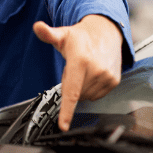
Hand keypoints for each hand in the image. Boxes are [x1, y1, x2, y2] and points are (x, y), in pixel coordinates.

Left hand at [34, 15, 122, 130]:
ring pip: (87, 96)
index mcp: (80, 61)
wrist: (105, 32)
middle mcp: (96, 70)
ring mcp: (107, 77)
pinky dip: (91, 88)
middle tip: (73, 68)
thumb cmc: (81, 36)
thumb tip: (37, 26)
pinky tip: (92, 73)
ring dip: (82, 87)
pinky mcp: (114, 81)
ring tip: (83, 68)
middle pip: (76, 94)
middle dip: (71, 85)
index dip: (67, 111)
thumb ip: (48, 33)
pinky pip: (97, 95)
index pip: (71, 92)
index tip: (63, 125)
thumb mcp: (62, 34)